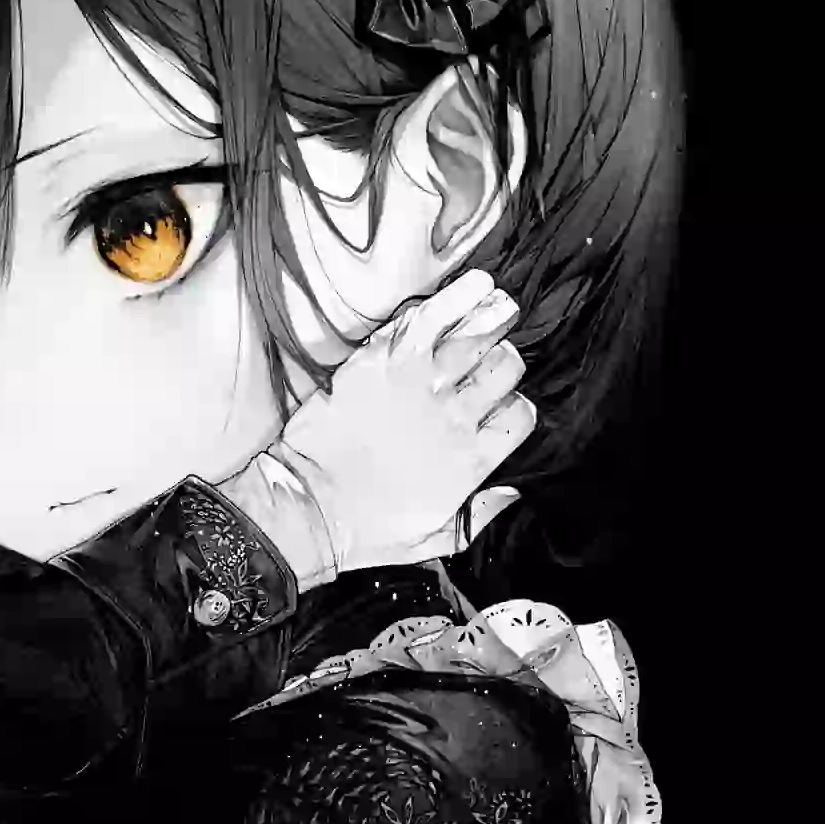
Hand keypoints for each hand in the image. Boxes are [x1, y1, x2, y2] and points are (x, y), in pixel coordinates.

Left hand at [266, 267, 535, 575]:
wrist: (304, 509)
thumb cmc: (363, 531)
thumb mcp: (436, 539)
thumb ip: (481, 514)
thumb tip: (512, 493)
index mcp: (474, 460)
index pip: (519, 414)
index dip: (512, 404)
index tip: (497, 401)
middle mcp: (455, 418)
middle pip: (504, 367)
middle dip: (502, 355)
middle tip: (492, 347)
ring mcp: (419, 388)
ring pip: (477, 338)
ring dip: (493, 316)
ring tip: (497, 303)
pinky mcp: (381, 365)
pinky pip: (427, 321)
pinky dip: (455, 298)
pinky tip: (475, 284)